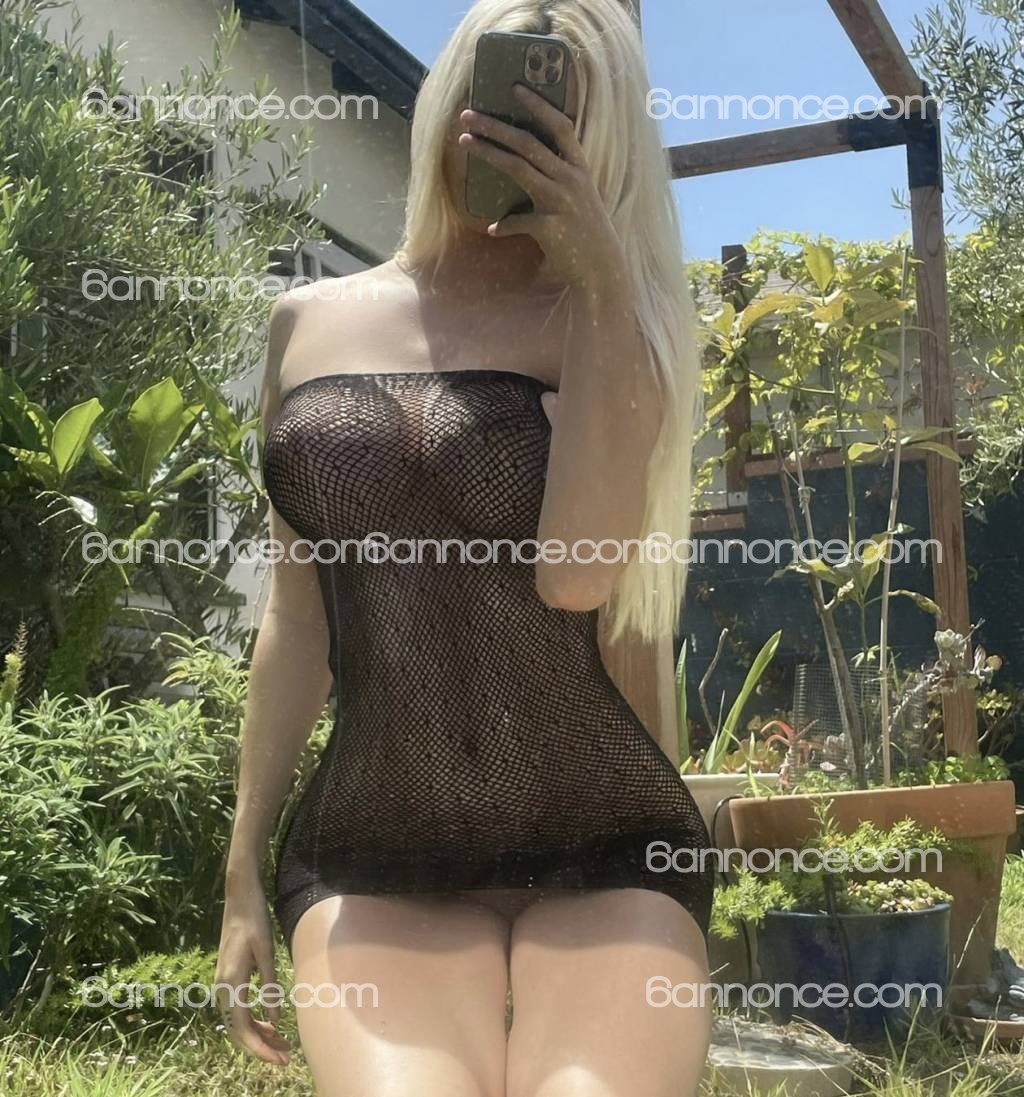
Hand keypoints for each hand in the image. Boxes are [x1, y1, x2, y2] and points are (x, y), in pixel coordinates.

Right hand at [214, 877, 290, 1064]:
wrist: (239, 898)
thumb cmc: (255, 920)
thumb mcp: (267, 952)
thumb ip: (270, 986)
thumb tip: (276, 1021)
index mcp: (231, 983)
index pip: (242, 1028)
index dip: (260, 1048)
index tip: (280, 1060)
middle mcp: (222, 988)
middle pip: (238, 1030)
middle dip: (261, 1047)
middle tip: (286, 1058)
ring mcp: (222, 984)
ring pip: (237, 1022)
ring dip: (258, 1036)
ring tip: (282, 1044)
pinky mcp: (228, 978)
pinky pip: (238, 1009)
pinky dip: (253, 1021)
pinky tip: (271, 1024)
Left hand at [458, 84, 626, 289]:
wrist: (602, 270)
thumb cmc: (586, 234)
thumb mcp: (579, 199)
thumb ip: (559, 179)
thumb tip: (525, 164)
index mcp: (579, 169)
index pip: (560, 126)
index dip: (539, 105)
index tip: (515, 88)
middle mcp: (571, 180)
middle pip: (529, 143)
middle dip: (496, 125)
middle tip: (468, 115)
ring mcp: (562, 202)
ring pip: (519, 169)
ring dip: (489, 153)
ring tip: (465, 142)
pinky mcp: (552, 228)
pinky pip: (519, 221)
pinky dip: (504, 225)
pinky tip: (493, 229)